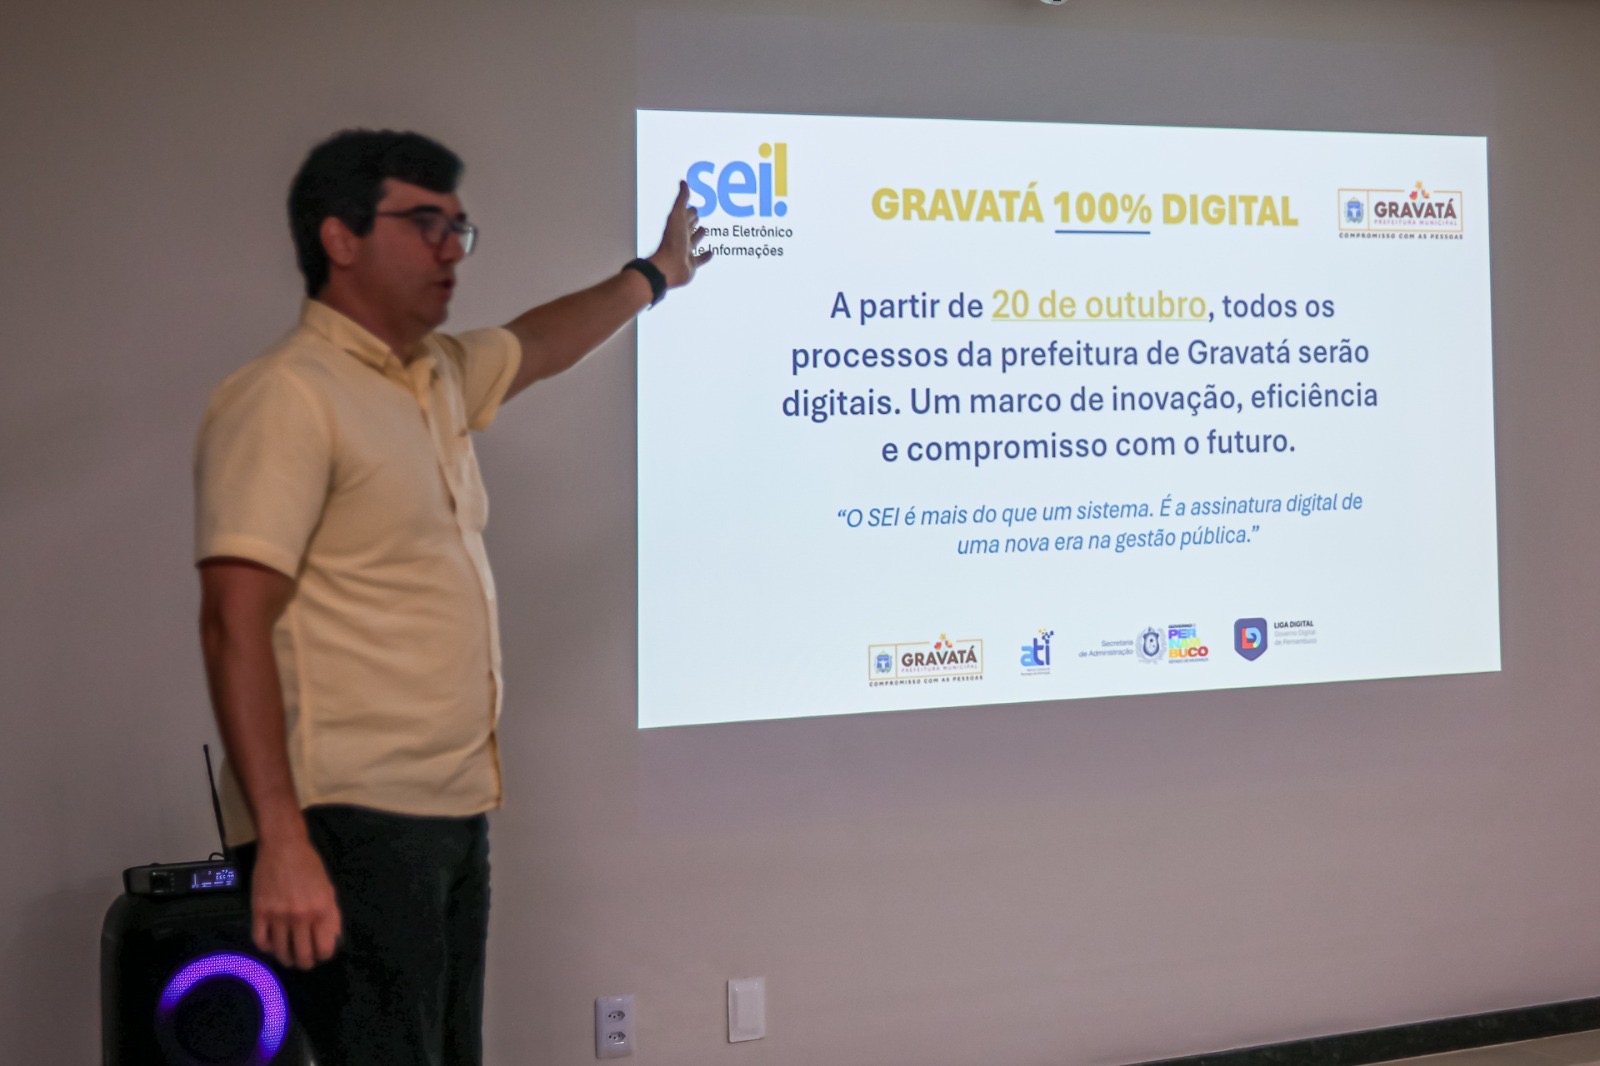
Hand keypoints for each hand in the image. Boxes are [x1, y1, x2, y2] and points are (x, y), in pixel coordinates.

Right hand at [250, 835, 341, 969]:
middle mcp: (301, 916)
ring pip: (281, 952)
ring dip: (286, 959)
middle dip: (305, 963)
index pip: (325, 948)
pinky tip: (271, 945)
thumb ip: (331, 916)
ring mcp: (278, 915)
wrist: (284, 847)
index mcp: (322, 910)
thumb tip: (332, 941)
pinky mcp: (259, 912)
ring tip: (288, 957)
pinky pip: (260, 941)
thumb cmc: (310, 867)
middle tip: (304, 961)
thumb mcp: (328, 890)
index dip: (323, 956)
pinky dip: (266, 948)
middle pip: (303, 955)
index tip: (320, 955)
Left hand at [647, 180, 711, 288]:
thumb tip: (683, 182)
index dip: (689, 210)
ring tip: (704, 229)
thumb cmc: (672, 241)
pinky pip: (700, 259)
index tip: (694, 204)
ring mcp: (686, 251)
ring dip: (699, 235)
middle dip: (693, 220)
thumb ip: (681, 200)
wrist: (669, 266)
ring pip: (694, 241)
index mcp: (677, 225)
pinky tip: (711, 252)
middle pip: (688, 226)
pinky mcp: (691, 263)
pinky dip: (706, 256)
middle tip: (697, 215)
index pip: (685, 215)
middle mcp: (680, 237)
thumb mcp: (678, 216)